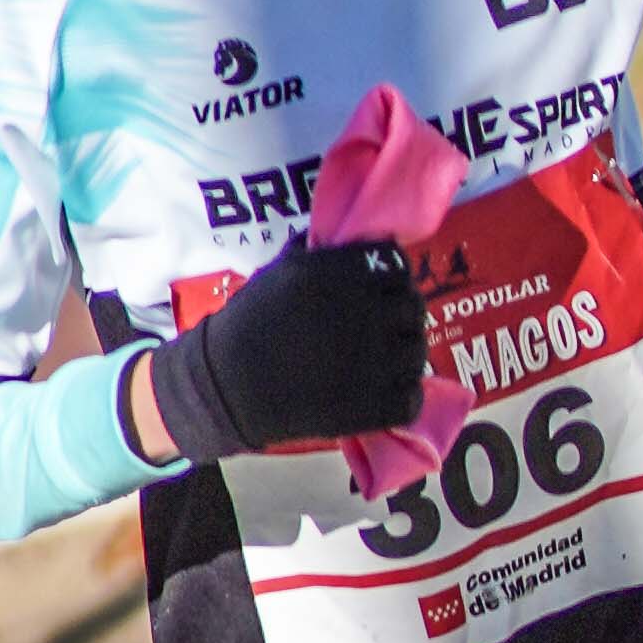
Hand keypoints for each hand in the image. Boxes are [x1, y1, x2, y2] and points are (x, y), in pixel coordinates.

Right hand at [138, 232, 429, 462]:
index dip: (393, 277)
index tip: (382, 290)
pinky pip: (411, 397)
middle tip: (383, 328)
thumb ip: (319, 252)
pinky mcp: (371, 405)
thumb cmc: (250, 323)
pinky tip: (385, 392)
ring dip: (404, 354)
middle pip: (412, 306)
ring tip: (383, 361)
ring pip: (416, 351)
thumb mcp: (278, 270)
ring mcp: (371, 362)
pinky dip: (403, 396)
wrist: (226, 385)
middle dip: (400, 314)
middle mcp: (361, 313)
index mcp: (339, 275)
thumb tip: (350, 237)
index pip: (396, 265)